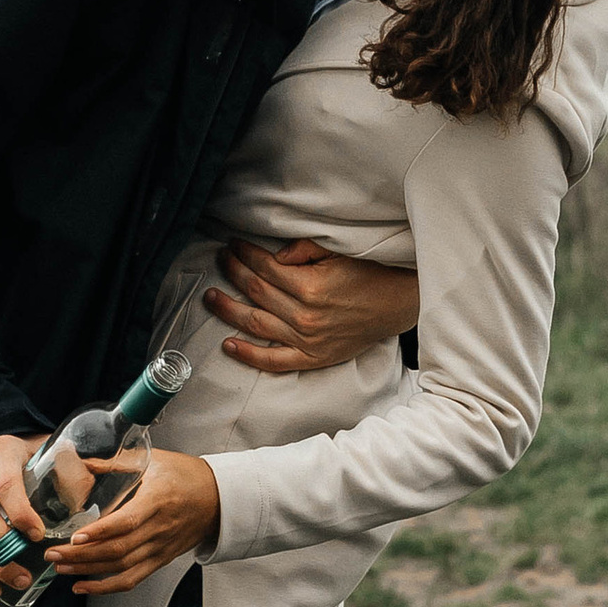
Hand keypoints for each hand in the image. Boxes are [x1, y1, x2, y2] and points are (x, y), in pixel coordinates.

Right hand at [0, 430, 55, 602]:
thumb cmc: (34, 456)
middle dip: (2, 543)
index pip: (5, 483)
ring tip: (17, 582)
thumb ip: (72, 468)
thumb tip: (96, 486)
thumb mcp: (53, 452)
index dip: (20, 512)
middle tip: (27, 568)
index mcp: (3, 452)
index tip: (38, 535)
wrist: (0, 451)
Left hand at [54, 448, 221, 596]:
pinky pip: (132, 579)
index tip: (75, 535)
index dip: (101, 532)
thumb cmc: (185, 475)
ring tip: (60, 567)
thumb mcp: (154, 459)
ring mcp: (160, 548)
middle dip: (82, 555)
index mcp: (158, 500)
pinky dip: (105, 587)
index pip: (127, 521)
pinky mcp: (159, 560)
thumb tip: (82, 461)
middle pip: (119, 549)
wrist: (217, 498)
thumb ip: (117, 461)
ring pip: (122, 567)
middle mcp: (159, 528)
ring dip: (88, 570)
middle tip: (53, 553)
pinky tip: (82, 587)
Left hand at [202, 238, 419, 374]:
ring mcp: (306, 340)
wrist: (397, 304)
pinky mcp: (312, 358)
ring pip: (256, 324)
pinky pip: (274, 361)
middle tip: (220, 260)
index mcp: (310, 286)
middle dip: (233, 273)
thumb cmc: (368, 274)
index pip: (265, 268)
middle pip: (256, 292)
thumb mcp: (338, 252)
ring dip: (229, 310)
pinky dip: (248, 355)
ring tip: (210, 297)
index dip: (245, 254)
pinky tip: (228, 344)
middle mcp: (304, 316)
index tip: (233, 244)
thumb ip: (304, 250)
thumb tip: (273, 256)